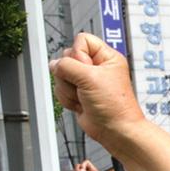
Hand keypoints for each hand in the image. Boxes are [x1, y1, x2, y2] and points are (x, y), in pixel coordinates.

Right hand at [50, 34, 145, 149]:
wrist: (115, 131)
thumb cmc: (115, 106)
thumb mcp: (90, 78)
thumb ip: (67, 66)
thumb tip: (54, 64)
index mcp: (106, 57)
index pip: (82, 40)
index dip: (79, 54)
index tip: (87, 69)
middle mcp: (96, 67)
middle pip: (67, 58)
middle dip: (71, 75)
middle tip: (86, 86)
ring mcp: (86, 81)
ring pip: (61, 75)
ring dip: (69, 90)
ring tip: (85, 98)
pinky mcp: (78, 93)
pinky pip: (61, 89)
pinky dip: (68, 99)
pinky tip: (81, 105)